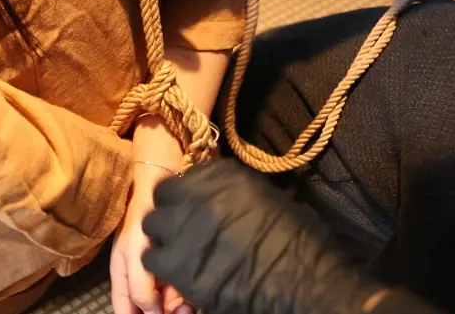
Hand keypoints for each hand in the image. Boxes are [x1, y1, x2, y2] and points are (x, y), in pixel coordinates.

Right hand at [111, 163, 194, 313]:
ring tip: (188, 303)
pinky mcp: (180, 263)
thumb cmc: (142, 218)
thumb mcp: (133, 255)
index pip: (126, 310)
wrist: (163, 185)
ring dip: (178, 306)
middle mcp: (142, 276)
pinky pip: (184, 287)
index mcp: (124, 277)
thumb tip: (152, 313)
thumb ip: (138, 288)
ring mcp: (161, 271)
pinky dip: (188, 293)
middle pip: (151, 309)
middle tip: (182, 309)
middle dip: (164, 313)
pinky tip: (194, 293)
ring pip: (169, 301)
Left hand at [141, 159, 382, 313]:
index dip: (181, 197)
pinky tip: (183, 273)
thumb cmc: (296, 238)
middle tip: (184, 232)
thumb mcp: (263, 196)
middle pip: (161, 201)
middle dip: (170, 215)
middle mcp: (194, 196)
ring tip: (181, 254)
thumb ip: (228, 192)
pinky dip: (164, 267)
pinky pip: (153, 261)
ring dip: (163, 239)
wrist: (303, 279)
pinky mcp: (178, 266)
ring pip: (151, 229)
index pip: (179, 179)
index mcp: (218, 175)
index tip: (189, 209)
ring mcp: (182, 230)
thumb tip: (215, 198)